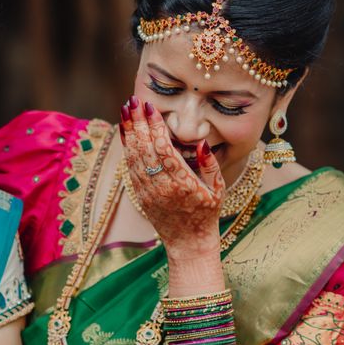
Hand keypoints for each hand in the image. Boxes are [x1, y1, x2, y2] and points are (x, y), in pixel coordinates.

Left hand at [120, 95, 224, 255]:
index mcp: (182, 183)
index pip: (164, 148)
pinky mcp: (141, 195)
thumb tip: (201, 142)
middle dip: (137, 122)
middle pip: (145, 148)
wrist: (188, 243)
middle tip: (133, 101)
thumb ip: (210, 165)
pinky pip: (131, 167)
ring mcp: (149, 192)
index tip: (150, 107)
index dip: (155, 126)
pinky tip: (125, 132)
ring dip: (128, 132)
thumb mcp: (218, 189)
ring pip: (133, 156)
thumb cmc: (207, 214)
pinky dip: (127, 148)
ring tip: (125, 110)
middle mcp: (162, 186)